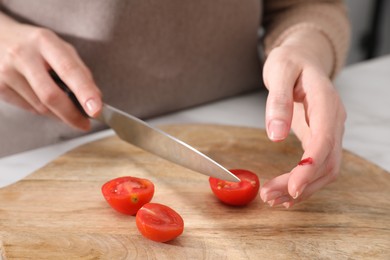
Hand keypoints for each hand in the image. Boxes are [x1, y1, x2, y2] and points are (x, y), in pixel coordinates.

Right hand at [0, 13, 101, 129]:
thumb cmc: (34, 46)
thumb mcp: (59, 48)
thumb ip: (79, 71)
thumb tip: (95, 98)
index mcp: (45, 42)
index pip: (69, 70)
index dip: (85, 92)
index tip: (96, 109)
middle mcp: (23, 55)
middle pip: (51, 95)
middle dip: (72, 115)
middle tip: (85, 124)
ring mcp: (7, 71)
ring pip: (41, 107)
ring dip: (59, 114)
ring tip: (64, 108)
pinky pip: (28, 108)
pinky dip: (43, 110)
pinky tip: (44, 100)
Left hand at [260, 31, 345, 207]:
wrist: (301, 58)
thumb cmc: (290, 62)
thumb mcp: (280, 71)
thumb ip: (278, 101)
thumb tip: (276, 134)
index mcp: (326, 102)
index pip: (324, 140)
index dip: (310, 167)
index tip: (292, 186)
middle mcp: (333, 119)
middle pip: (327, 161)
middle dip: (302, 184)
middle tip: (271, 197)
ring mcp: (330, 130)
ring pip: (326, 168)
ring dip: (302, 188)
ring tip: (273, 198)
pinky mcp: (321, 137)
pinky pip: (318, 164)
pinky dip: (304, 181)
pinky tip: (286, 191)